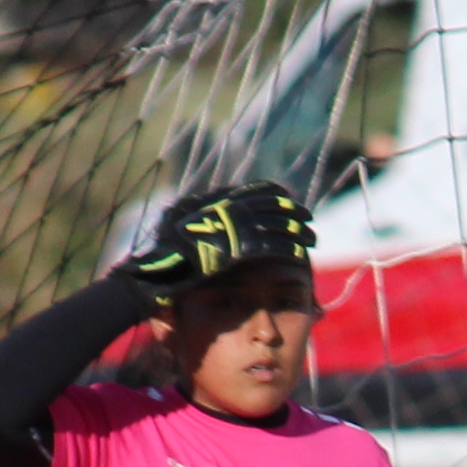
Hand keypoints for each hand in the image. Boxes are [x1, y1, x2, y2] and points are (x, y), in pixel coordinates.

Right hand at [114, 180, 314, 298]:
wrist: (153, 275)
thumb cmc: (162, 259)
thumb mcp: (179, 229)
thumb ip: (200, 219)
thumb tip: (202, 207)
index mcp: (214, 203)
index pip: (253, 191)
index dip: (273, 195)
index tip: (288, 199)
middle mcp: (224, 210)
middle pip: (268, 205)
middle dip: (290, 210)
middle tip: (307, 216)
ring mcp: (231, 228)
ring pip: (275, 224)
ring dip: (297, 230)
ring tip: (313, 238)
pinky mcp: (238, 249)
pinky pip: (271, 246)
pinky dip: (289, 248)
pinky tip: (302, 253)